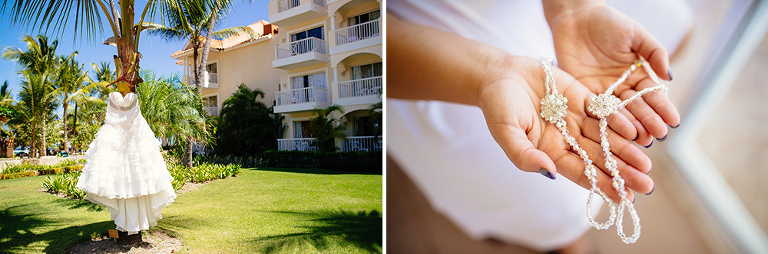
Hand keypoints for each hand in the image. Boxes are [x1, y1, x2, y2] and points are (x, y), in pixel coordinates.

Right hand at [387, 14, 653, 200]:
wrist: (499, 73)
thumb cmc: (497, 105)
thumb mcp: (505, 132)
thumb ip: (524, 154)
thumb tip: (549, 174)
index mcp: (549, 151)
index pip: (580, 172)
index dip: (601, 185)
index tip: (621, 197)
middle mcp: (567, 138)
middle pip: (599, 159)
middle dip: (622, 172)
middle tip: (645, 186)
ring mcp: (576, 119)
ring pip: (606, 138)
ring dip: (626, 151)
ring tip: (646, 165)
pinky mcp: (583, 98)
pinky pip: (604, 112)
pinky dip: (618, 121)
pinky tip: (633, 131)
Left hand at [546, 4, 680, 145]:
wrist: (575, 17)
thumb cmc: (607, 22)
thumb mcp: (635, 34)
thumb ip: (653, 53)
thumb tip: (669, 76)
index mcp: (637, 74)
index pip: (652, 94)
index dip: (662, 107)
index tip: (674, 121)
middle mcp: (621, 87)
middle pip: (637, 108)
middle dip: (649, 121)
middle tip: (659, 136)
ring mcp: (603, 93)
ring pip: (618, 114)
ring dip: (630, 127)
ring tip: (641, 140)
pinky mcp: (583, 94)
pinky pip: (596, 111)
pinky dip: (606, 122)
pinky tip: (615, 134)